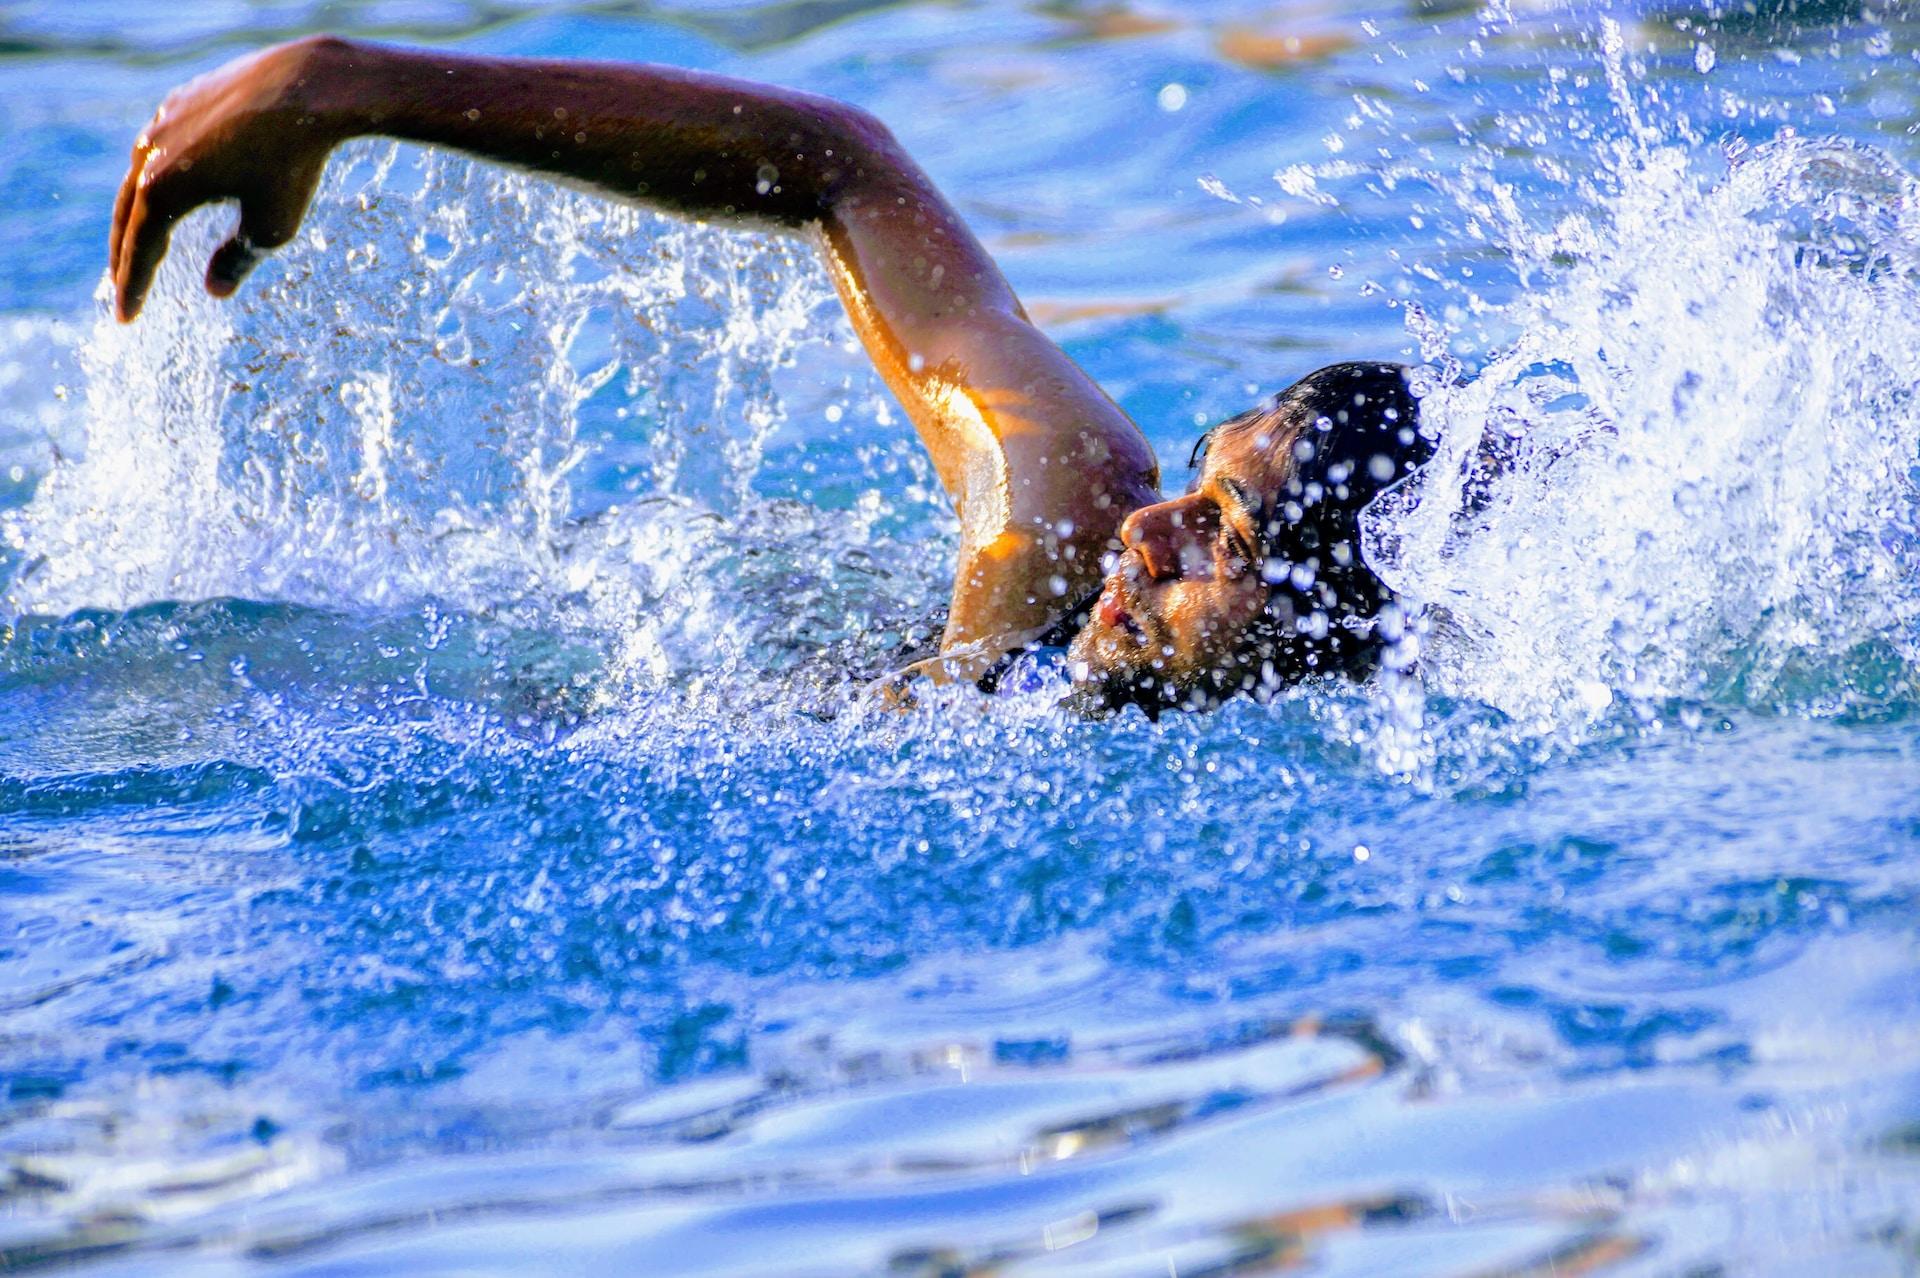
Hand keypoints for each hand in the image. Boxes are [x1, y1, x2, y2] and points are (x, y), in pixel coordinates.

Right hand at [110, 36, 349, 320]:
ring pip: (139, 176)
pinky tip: (166, 188)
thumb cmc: (292, 164)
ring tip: (139, 241)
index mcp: (163, 189)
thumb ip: (238, 259)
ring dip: (137, 212)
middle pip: (128, 215)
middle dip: (124, 255)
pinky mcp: (181, 101)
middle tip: (121, 288)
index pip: (139, 250)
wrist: (307, 88)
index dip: (133, 288)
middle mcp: (150, 153)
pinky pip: (160, 147)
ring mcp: (162, 122)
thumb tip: (216, 290)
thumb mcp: (271, 227)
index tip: (126, 319)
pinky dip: (157, 175)